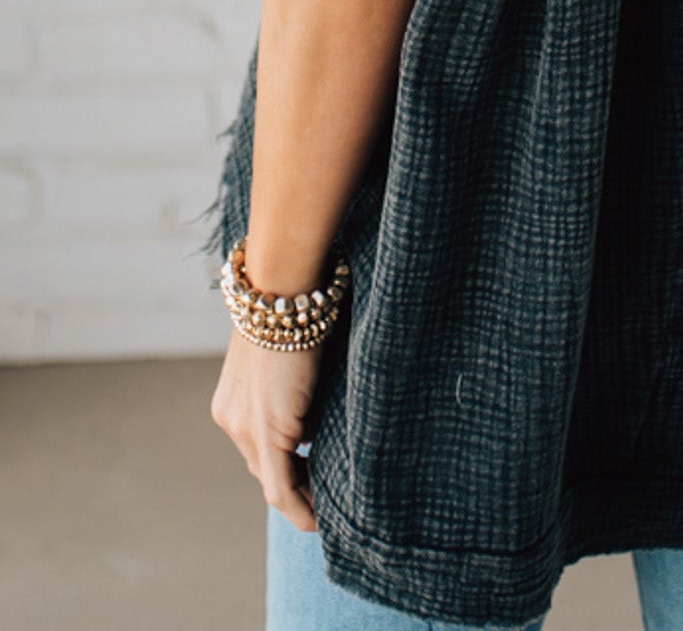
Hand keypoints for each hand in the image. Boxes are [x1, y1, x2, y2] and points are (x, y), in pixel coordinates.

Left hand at [210, 323, 322, 530]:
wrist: (282, 290)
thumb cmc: (292, 311)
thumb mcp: (288, 356)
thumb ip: (293, 389)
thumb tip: (315, 415)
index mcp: (232, 402)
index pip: (258, 446)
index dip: (285, 464)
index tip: (310, 475)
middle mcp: (231, 420)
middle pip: (262, 467)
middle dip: (293, 484)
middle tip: (323, 497)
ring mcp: (245, 428)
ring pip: (271, 479)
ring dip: (298, 496)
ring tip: (324, 508)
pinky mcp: (267, 431)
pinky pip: (280, 485)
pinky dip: (297, 506)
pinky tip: (316, 518)